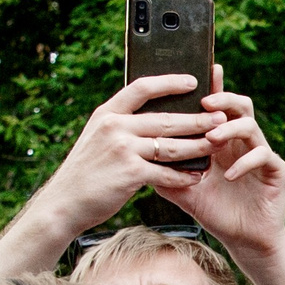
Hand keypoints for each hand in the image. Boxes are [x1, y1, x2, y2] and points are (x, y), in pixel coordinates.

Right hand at [37, 76, 220, 236]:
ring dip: (198, 146)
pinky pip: (165, 174)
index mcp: (107, 113)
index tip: (193, 81)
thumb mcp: (97, 138)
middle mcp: (114, 126)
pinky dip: (183, 176)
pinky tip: (197, 176)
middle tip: (220, 118)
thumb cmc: (85, 172)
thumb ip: (121, 126)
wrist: (64, 202)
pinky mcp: (130, 174)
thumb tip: (153, 120)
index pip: (142, 88)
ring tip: (216, 144)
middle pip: (166, 119)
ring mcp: (122, 149)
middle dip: (197, 119)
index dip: (170, 82)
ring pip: (171, 146)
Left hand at [154, 68, 284, 259]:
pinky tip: (228, 174)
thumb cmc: (215, 212)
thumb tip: (136, 154)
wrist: (243, 240)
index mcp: (223, 141)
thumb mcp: (184, 190)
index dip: (212, 88)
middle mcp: (243, 142)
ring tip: (211, 140)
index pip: (217, 107)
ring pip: (251, 126)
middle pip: (239, 106)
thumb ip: (165, 170)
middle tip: (204, 103)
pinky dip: (244, 162)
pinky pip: (263, 156)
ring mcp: (261, 154)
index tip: (199, 73)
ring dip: (229, 129)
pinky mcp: (275, 171)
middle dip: (222, 100)